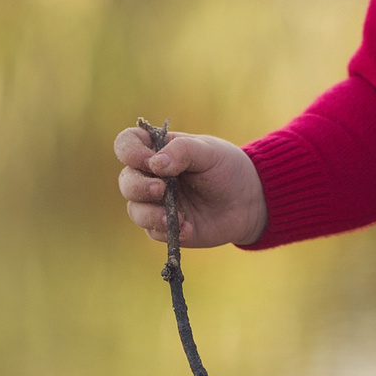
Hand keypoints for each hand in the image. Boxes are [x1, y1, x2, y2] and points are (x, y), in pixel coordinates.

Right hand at [114, 125, 268, 248]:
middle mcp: (152, 176)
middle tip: (162, 190)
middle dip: (138, 186)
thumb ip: (182, 152)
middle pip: (126, 180)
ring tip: (175, 217)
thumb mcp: (209, 152)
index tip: (150, 160)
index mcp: (158, 150)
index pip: (127, 144)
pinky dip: (167, 229)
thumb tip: (154, 164)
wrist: (249, 202)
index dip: (130, 152)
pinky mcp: (166, 227)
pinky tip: (188, 227)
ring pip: (134, 209)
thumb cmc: (227, 168)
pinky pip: (153, 231)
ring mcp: (157, 203)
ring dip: (149, 214)